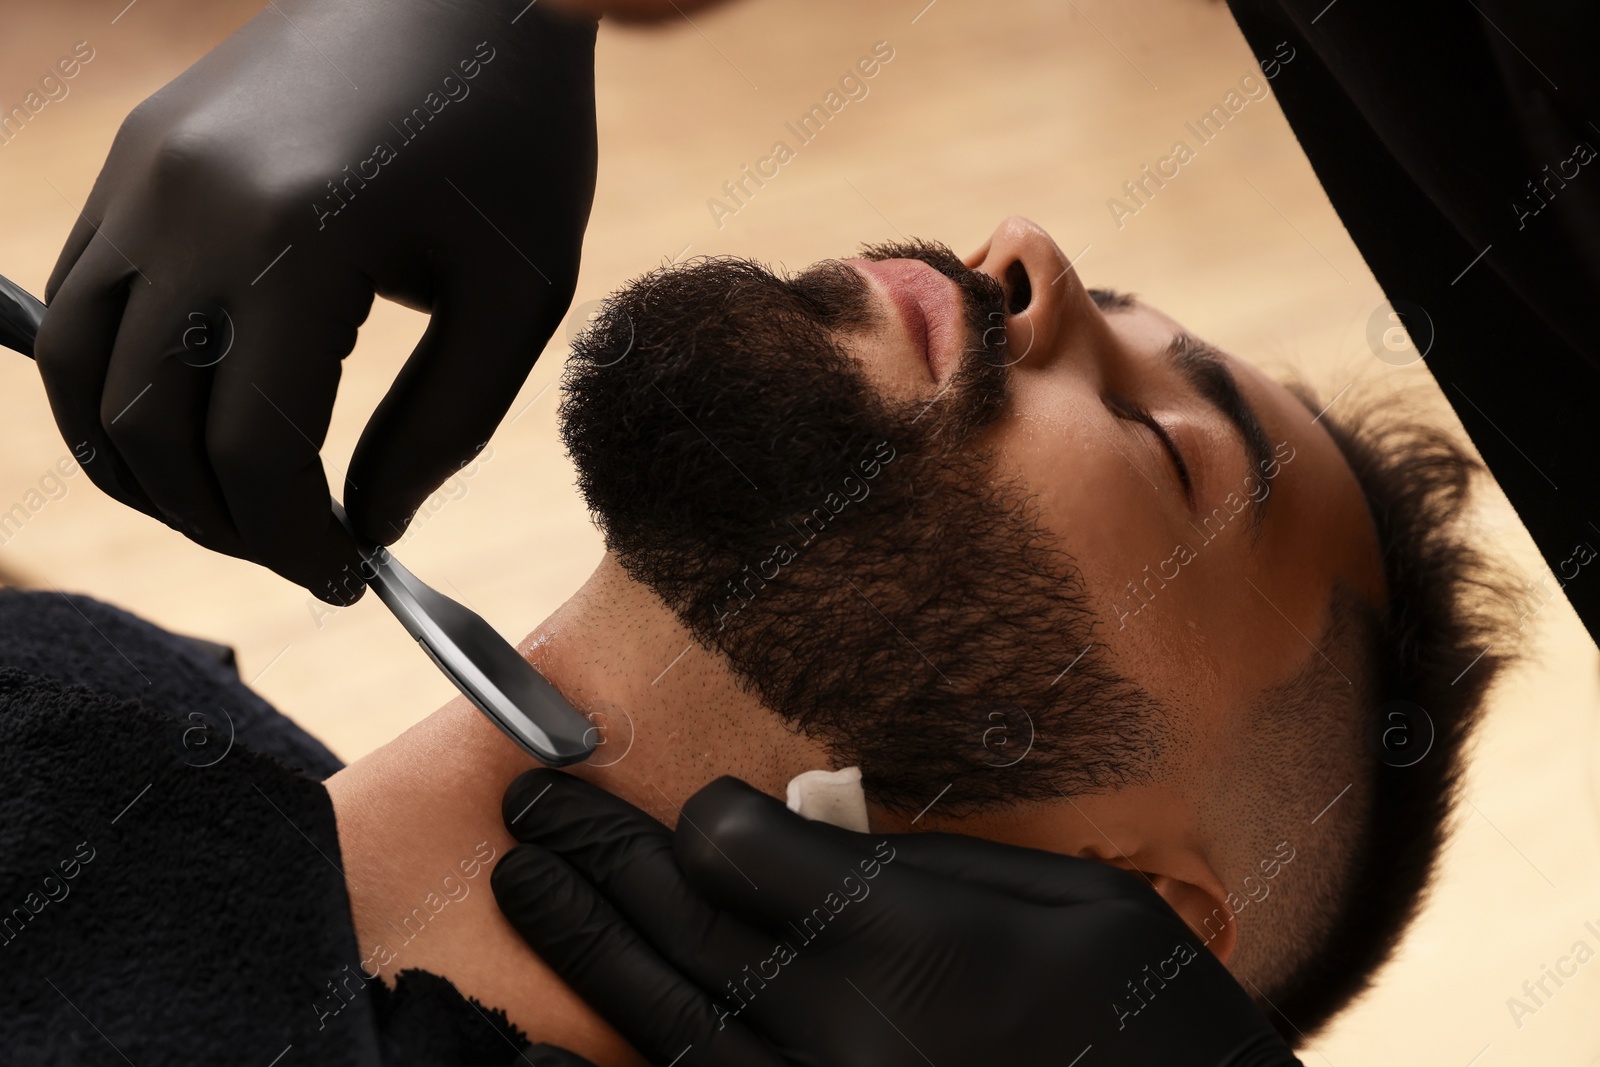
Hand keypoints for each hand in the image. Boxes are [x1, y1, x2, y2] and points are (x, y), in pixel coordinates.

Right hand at [33, 0, 597, 602]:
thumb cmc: (511, 138)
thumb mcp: (518, 298)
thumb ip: (441, 430)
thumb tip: (368, 529)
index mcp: (304, 238)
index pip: (255, 451)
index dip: (292, 542)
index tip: (343, 579)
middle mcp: (193, 203)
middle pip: (151, 428)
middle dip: (220, 522)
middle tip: (296, 553)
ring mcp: (145, 172)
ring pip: (82, 373)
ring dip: (142, 468)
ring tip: (231, 507)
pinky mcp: (135, 156)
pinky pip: (82, 300)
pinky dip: (114, 387)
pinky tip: (188, 424)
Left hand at [492, 771, 1301, 1066]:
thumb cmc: (1144, 1021)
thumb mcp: (1069, 902)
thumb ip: (925, 866)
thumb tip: (808, 834)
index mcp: (905, 945)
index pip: (735, 849)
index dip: (708, 818)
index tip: (708, 813)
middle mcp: (834, 1031)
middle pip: (678, 923)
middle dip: (597, 854)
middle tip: (529, 806)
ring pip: (660, 1016)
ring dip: (583, 941)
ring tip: (524, 880)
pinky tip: (534, 1045)